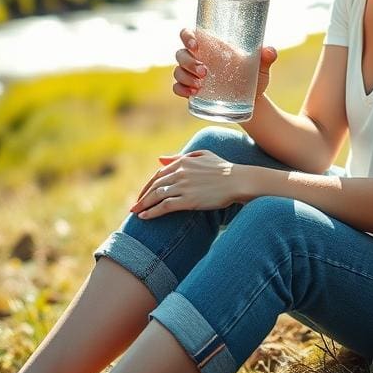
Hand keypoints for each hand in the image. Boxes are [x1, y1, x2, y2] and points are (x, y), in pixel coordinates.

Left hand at [130, 150, 249, 218]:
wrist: (238, 181)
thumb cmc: (223, 168)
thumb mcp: (202, 155)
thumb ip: (180, 156)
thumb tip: (160, 159)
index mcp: (183, 161)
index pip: (159, 174)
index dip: (148, 185)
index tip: (143, 194)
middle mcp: (180, 173)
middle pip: (155, 185)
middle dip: (142, 196)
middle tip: (134, 206)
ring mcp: (183, 186)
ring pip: (157, 196)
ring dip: (144, 205)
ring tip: (136, 213)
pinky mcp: (188, 200)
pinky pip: (164, 206)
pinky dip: (152, 212)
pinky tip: (145, 217)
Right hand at [172, 28, 277, 99]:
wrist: (252, 100)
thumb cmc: (254, 77)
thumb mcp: (261, 67)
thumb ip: (265, 57)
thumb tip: (270, 50)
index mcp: (210, 46)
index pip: (189, 34)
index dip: (187, 36)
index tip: (195, 45)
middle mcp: (198, 57)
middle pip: (181, 53)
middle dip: (189, 62)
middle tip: (205, 72)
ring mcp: (192, 74)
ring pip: (178, 70)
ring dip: (185, 77)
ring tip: (200, 86)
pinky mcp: (191, 89)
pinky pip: (177, 87)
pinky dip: (181, 89)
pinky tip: (191, 93)